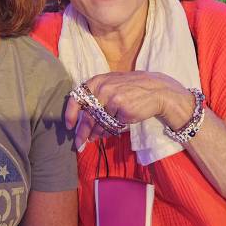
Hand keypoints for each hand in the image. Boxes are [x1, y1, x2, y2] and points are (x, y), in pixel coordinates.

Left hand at [64, 71, 194, 148]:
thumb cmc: (131, 88)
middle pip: (87, 117)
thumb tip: (81, 119)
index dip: (70, 114)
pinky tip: (114, 128)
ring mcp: (112, 100)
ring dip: (97, 133)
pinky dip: (111, 130)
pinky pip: (112, 126)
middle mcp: (102, 89)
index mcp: (96, 81)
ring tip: (96, 137)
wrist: (156, 90)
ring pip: (100, 124)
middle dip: (82, 133)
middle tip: (78, 143)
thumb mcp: (111, 85)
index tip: (69, 126)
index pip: (76, 99)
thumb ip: (95, 97)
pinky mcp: (122, 110)